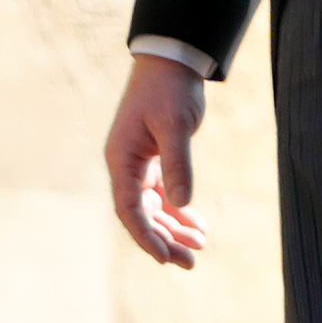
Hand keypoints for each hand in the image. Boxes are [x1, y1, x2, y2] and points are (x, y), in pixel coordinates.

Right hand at [106, 53, 209, 267]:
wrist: (173, 61)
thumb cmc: (170, 90)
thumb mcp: (174, 126)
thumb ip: (178, 164)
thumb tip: (181, 203)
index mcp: (121, 159)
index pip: (129, 209)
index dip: (146, 236)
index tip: (166, 257)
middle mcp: (126, 165)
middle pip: (142, 215)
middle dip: (165, 240)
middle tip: (191, 261)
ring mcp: (140, 164)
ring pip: (154, 207)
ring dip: (174, 228)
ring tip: (200, 246)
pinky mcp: (155, 159)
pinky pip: (164, 194)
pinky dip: (180, 210)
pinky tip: (199, 225)